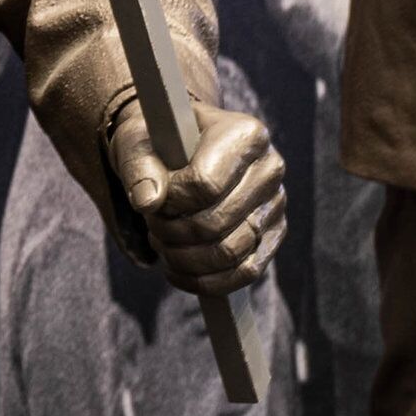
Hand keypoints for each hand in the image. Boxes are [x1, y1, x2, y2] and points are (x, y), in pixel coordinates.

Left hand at [110, 104, 285, 296]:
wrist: (180, 147)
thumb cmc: (159, 142)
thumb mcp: (139, 142)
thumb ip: (139, 168)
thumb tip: (148, 202)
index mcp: (244, 134)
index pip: (204, 185)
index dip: (170, 202)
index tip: (152, 199)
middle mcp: (270, 167)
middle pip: (218, 223)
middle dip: (174, 234)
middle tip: (152, 226)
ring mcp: (276, 203)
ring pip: (232, 253)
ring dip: (185, 259)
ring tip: (162, 244)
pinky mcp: (274, 234)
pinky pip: (246, 272)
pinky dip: (207, 281)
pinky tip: (177, 272)